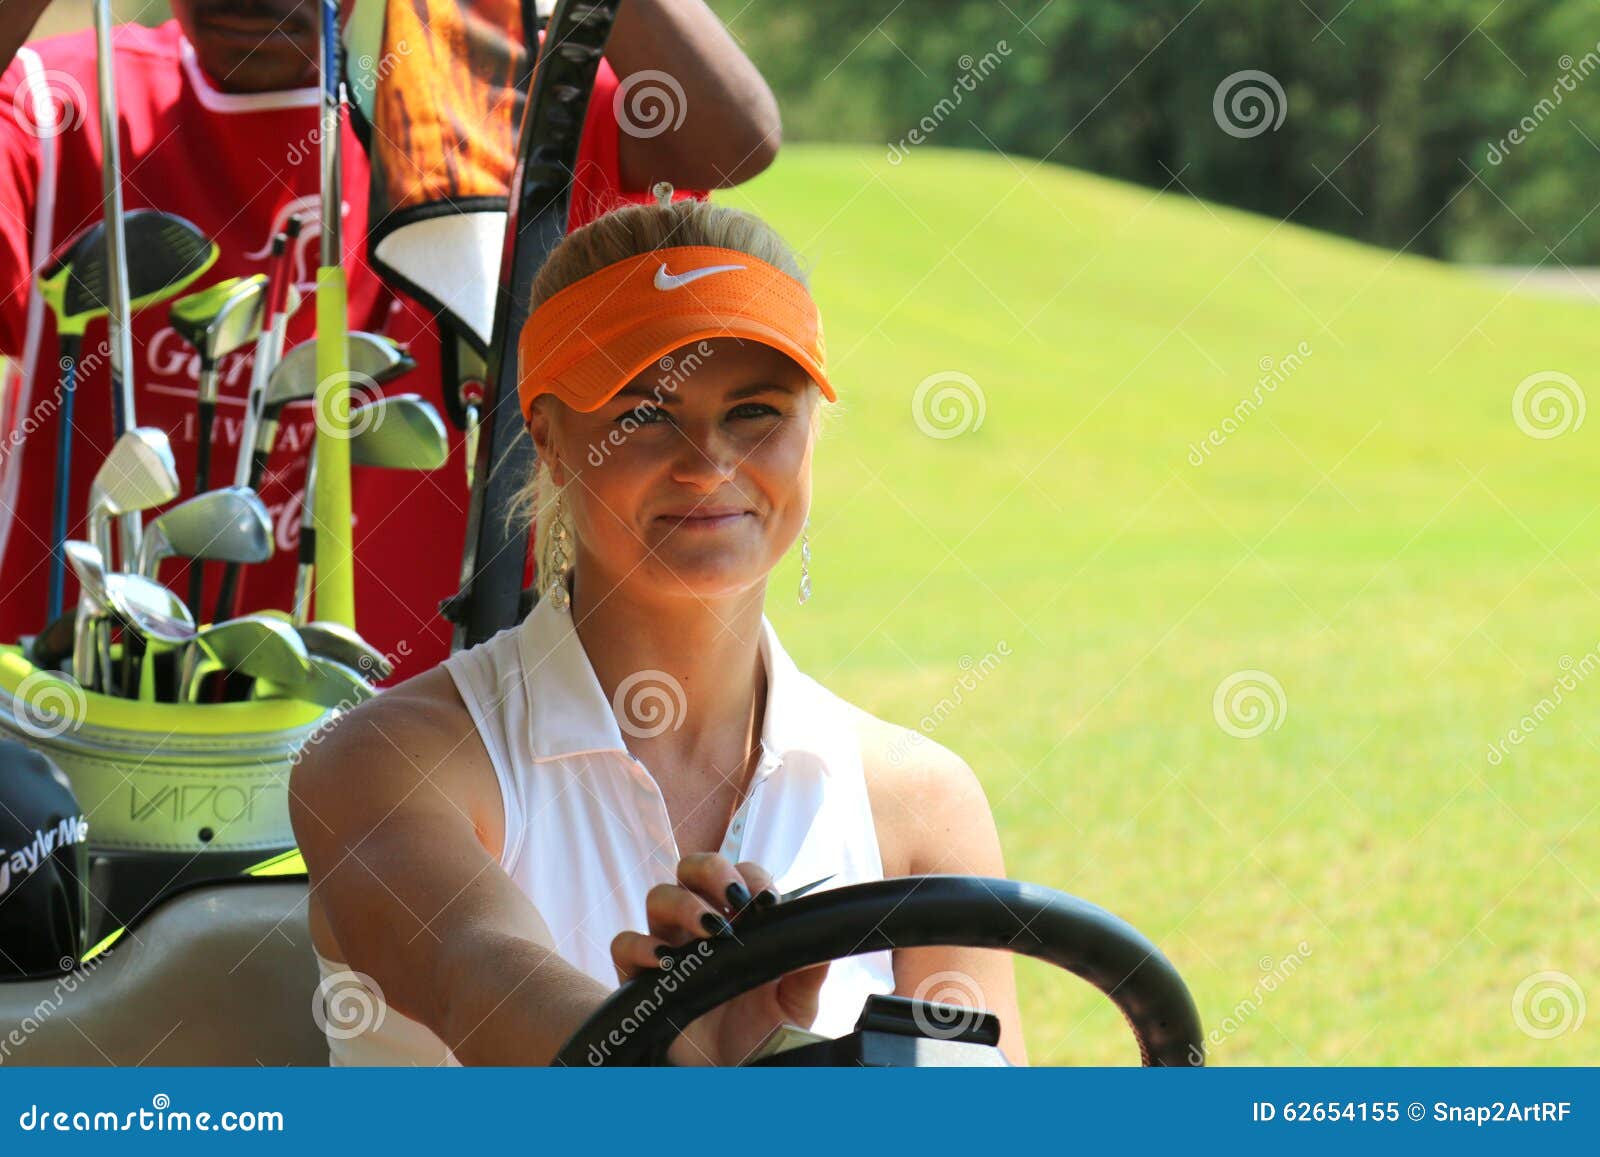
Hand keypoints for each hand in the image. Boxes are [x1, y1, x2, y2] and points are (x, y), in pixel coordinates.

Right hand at [610, 853, 828, 1065]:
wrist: (733, 1079)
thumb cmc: (763, 1036)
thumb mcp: (795, 1004)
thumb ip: (809, 969)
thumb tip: (828, 937)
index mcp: (740, 923)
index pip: (739, 875)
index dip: (751, 877)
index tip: (767, 902)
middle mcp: (701, 927)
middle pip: (691, 870)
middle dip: (711, 870)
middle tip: (734, 899)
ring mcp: (669, 948)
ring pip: (659, 897)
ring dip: (683, 905)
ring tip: (709, 930)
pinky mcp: (639, 978)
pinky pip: (624, 944)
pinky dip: (641, 945)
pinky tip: (665, 960)